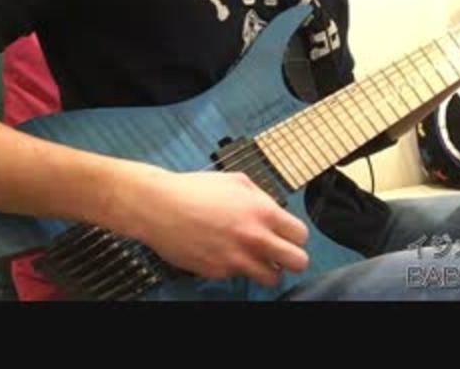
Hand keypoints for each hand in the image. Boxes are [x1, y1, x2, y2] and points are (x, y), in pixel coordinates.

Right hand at [104, 165, 309, 286]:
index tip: (288, 236)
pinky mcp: (218, 271)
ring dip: (268, 269)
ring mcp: (236, 258)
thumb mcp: (237, 181)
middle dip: (292, 258)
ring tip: (256, 258)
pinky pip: (239, 276)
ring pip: (273, 278)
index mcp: (262, 212)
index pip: (301, 235)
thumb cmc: (194, 190)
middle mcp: (254, 238)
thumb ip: (262, 198)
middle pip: (298, 262)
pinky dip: (236, 268)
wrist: (159, 207)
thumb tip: (274, 211)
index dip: (296, 236)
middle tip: (280, 253)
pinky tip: (223, 252)